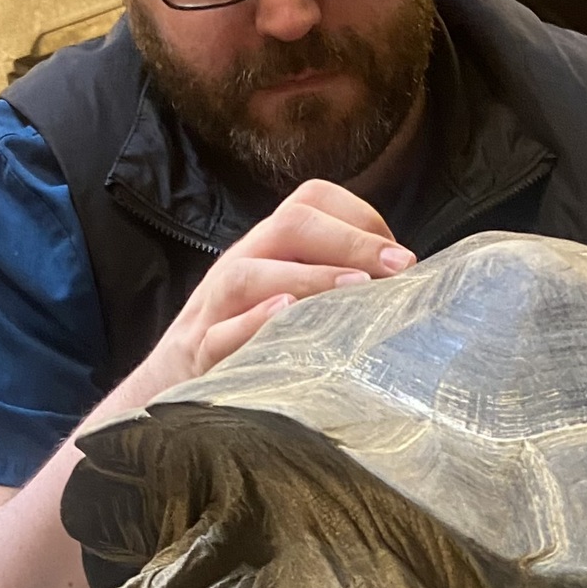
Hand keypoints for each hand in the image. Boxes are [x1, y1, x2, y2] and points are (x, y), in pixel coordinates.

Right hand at [142, 179, 414, 385]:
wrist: (171, 385)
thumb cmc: (255, 339)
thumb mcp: (294, 297)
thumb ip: (339, 282)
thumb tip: (415, 284)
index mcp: (270, 245)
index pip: (311, 202)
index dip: (361, 219)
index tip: (404, 258)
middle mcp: (242, 263)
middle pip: (288, 226)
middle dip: (349, 241)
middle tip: (400, 267)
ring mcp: (214, 307)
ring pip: (248, 274)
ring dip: (308, 277)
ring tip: (355, 288)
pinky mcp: (198, 354)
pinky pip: (217, 335)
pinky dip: (251, 324)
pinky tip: (285, 319)